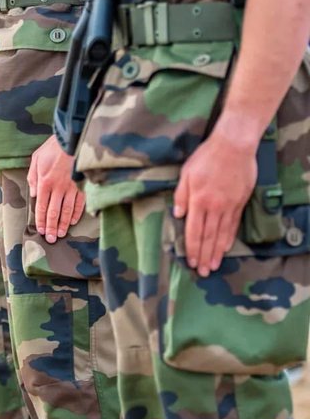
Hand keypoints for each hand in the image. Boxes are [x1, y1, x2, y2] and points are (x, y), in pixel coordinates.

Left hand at [28, 135, 85, 240]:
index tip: (40, 230)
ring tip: (60, 234)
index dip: (40, 220)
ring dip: (63, 224)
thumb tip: (33, 194)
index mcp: (44, 182)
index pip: (41, 206)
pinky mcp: (82, 185)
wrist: (73, 138)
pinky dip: (76, 214)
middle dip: (51, 227)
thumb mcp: (36, 159)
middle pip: (54, 212)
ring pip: (67, 211)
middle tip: (50, 239)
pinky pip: (79, 203)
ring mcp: (72, 187)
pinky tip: (72, 222)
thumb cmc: (53, 147)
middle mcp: (58, 188)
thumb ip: (33, 177)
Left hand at [173, 126, 257, 275]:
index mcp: (198, 200)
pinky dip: (229, 238)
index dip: (191, 248)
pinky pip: (233, 224)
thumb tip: (178, 215)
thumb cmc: (206, 157)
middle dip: (204, 255)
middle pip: (208, 236)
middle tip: (202, 272)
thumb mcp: (186, 172)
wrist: (233, 146)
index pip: (193, 230)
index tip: (190, 261)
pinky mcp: (240, 202)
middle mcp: (214, 207)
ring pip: (221, 234)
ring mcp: (229, 206)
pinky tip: (225, 248)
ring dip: (216, 252)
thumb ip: (181, 195)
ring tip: (213, 266)